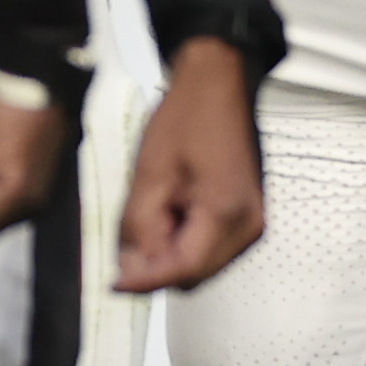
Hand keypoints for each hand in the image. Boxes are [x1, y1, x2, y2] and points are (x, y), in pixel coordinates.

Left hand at [113, 34, 264, 289]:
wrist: (218, 82)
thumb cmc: (187, 117)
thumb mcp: (149, 175)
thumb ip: (138, 228)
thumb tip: (131, 271)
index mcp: (227, 214)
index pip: (182, 270)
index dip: (144, 281)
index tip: (113, 283)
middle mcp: (248, 227)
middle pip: (193, 275)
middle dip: (157, 264)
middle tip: (130, 233)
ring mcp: (251, 222)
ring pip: (200, 265)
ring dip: (169, 252)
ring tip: (154, 209)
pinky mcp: (246, 215)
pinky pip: (210, 247)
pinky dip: (184, 240)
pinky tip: (169, 210)